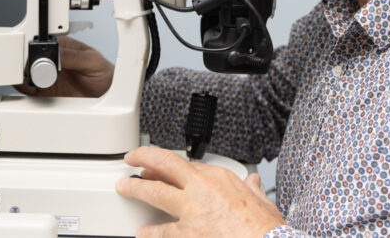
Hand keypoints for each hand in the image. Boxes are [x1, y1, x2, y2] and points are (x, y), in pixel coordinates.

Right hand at [15, 36, 113, 97]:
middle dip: (27, 63)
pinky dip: (23, 87)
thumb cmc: (102, 74)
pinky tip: (29, 88)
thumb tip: (56, 52)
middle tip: (35, 71)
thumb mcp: (93, 62)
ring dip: (22, 74)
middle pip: (30, 58)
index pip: (43, 44)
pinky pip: (26, 89)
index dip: (37, 49)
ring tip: (30, 79)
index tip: (39, 58)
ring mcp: (45, 76)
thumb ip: (74, 56)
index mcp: (62, 47)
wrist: (105, 95)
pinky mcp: (43, 91)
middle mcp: (51, 61)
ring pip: (25, 72)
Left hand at [115, 146, 283, 237]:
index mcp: (220, 177)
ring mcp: (191, 211)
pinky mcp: (187, 234)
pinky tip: (141, 232)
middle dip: (143, 159)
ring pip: (154, 193)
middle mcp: (202, 188)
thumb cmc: (265, 229)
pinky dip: (148, 232)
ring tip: (124, 188)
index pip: (187, 164)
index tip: (161, 166)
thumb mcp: (262, 201)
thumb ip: (253, 188)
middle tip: (130, 160)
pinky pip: (161, 232)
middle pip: (164, 165)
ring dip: (136, 189)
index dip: (170, 164)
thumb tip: (253, 182)